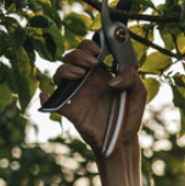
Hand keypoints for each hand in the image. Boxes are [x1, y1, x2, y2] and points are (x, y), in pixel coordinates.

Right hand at [42, 40, 147, 158]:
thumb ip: (131, 77)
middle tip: (92, 62)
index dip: (88, 45)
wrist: (123, 140)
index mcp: (101, 72)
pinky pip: (53, 102)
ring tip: (81, 74)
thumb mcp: (139, 92)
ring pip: (60, 73)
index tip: (97, 49)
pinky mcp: (71, 110)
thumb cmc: (131, 114)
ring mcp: (77, 94)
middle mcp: (86, 80)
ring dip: (66, 69)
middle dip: (78, 54)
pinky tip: (47, 95)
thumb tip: (112, 79)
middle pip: (71, 57)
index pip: (88, 50)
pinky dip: (46, 97)